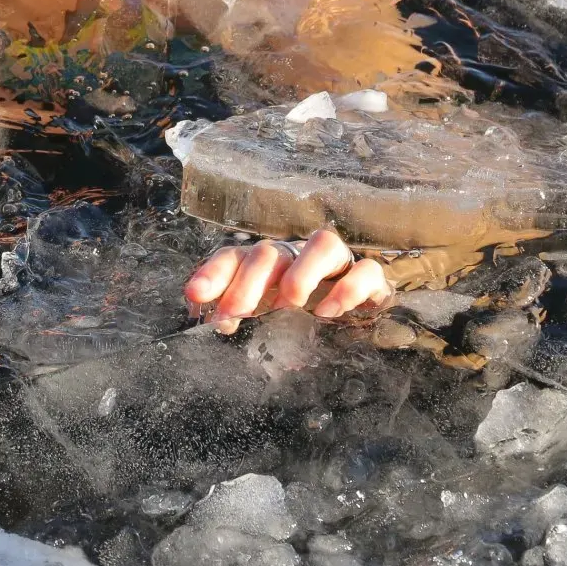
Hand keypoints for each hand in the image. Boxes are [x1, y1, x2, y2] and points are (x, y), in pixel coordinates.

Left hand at [184, 228, 389, 332]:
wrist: (360, 322)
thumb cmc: (301, 320)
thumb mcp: (263, 318)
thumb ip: (235, 313)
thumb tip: (205, 314)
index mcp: (269, 265)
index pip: (236, 256)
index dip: (214, 274)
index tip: (195, 296)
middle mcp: (299, 257)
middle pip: (272, 252)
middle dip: (249, 282)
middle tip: (236, 312)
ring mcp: (337, 265)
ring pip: (324, 244)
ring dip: (302, 272)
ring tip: (290, 303)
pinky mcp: (371, 279)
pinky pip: (366, 270)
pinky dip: (348, 289)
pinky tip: (328, 313)